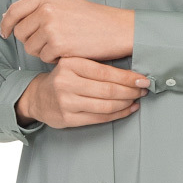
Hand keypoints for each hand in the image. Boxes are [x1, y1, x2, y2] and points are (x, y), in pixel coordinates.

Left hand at [1, 0, 135, 63]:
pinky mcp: (58, 43)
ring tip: (62, 45)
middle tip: (48, 43)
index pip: (15, 10)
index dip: (6, 23)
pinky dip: (54, 59)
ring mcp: (51, 26)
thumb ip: (39, 8)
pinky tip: (68, 51)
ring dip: (43, 51)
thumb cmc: (93, 19)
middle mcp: (46, 8)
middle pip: (21, 32)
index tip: (5, 32)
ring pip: (31, 47)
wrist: (117, 29)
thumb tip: (8, 18)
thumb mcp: (64, 3)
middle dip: (30, 41)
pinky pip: (44, 57)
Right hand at [18, 58, 148, 129]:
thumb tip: (131, 72)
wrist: (39, 97)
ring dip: (126, 103)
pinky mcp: (68, 118)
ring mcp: (66, 102)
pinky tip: (128, 110)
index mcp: (71, 64)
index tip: (143, 79)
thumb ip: (96, 66)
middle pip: (108, 90)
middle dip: (130, 91)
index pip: (106, 72)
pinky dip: (118, 114)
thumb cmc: (63, 79)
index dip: (128, 78)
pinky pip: (99, 117)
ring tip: (137, 99)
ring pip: (105, 105)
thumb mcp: (75, 65)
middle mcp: (67, 82)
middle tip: (143, 90)